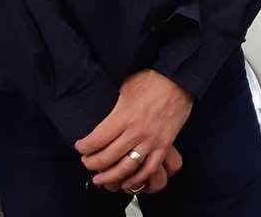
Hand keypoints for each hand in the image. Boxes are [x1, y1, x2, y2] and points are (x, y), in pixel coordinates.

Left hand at [75, 70, 193, 192]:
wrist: (180, 80)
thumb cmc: (152, 79)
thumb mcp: (126, 86)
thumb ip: (113, 103)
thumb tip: (99, 109)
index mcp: (123, 116)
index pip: (95, 141)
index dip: (83, 147)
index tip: (80, 146)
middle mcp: (136, 132)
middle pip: (106, 158)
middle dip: (91, 163)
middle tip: (86, 162)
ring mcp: (151, 140)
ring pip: (126, 169)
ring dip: (109, 177)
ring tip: (100, 178)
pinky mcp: (164, 145)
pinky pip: (149, 169)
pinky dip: (136, 179)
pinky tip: (126, 181)